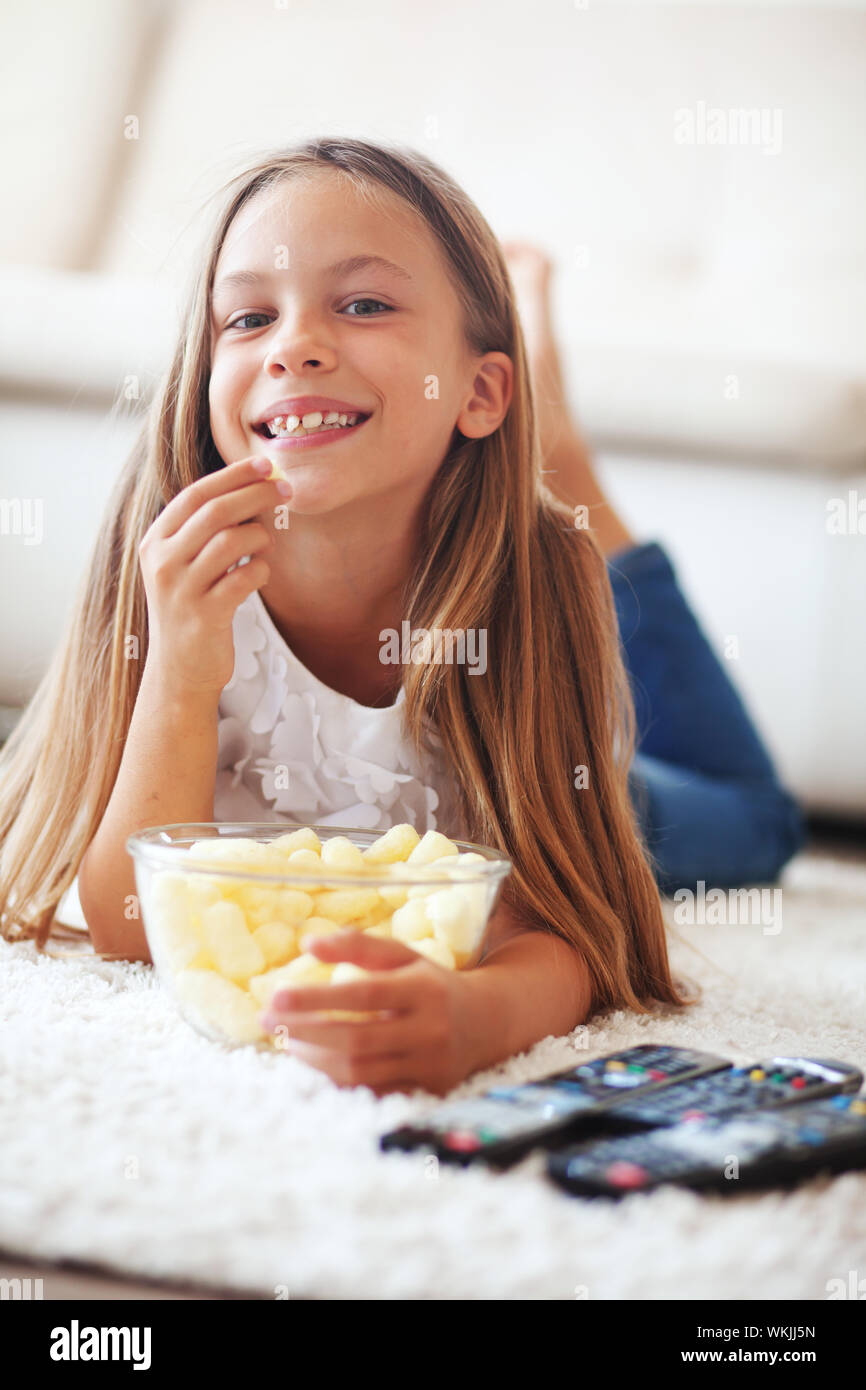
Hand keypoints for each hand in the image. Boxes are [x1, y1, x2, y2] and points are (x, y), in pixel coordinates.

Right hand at [138, 455, 290, 698]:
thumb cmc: (192, 609)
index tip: (264, 464)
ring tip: (265, 545)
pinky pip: (245, 579)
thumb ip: (204, 531)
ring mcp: (181, 590)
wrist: (180, 670)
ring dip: (260, 537)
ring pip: (232, 542)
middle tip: (285, 489)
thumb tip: (252, 489)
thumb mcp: (184, 565)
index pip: (195, 495)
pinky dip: (262, 571)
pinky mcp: (204, 616)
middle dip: (256, 494)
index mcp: (155, 542)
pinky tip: (260, 574)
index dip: (232, 475)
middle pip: (216, 512)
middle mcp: (163, 563)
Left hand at [258, 930, 480, 1096]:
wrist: (486, 1021)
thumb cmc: (430, 982)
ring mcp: (428, 1064)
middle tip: (268, 1022)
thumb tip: (308, 943)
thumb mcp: (401, 955)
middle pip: (356, 1039)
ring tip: (288, 1041)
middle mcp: (430, 1029)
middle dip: (305, 1031)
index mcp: (424, 988)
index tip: (276, 996)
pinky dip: (337, 1079)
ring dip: (315, 1059)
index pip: (363, 994)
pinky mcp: (425, 1090)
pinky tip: (315, 1062)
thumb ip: (357, 944)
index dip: (317, 998)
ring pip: (360, 1071)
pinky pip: (371, 1091)